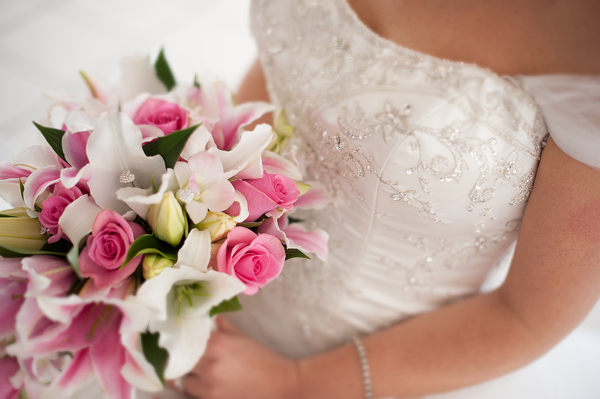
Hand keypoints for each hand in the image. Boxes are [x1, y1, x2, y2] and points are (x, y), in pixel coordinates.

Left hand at [178, 316, 301, 398]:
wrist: (280, 383)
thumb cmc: (262, 358)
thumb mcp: (241, 336)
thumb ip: (221, 326)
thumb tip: (206, 318)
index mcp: (217, 344)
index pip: (184, 340)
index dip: (179, 341)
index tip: (177, 340)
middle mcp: (210, 365)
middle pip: (178, 362)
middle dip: (180, 359)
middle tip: (183, 356)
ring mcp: (210, 387)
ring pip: (183, 381)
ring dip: (187, 376)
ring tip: (198, 372)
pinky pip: (193, 394)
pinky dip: (196, 389)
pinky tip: (205, 383)